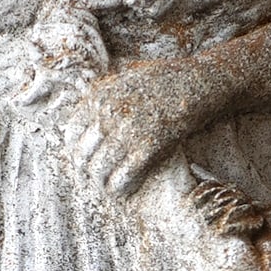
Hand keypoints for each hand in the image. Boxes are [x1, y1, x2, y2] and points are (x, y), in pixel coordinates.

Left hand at [60, 59, 197, 196]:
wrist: (198, 82)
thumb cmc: (164, 80)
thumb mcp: (124, 79)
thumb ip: (104, 98)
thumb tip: (86, 122)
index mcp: (99, 96)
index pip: (71, 132)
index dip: (76, 150)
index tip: (84, 159)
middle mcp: (108, 113)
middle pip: (82, 154)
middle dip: (87, 170)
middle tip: (96, 178)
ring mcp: (128, 130)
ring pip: (100, 168)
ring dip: (102, 183)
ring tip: (108, 188)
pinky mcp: (148, 146)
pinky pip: (124, 175)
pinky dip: (120, 187)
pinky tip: (123, 191)